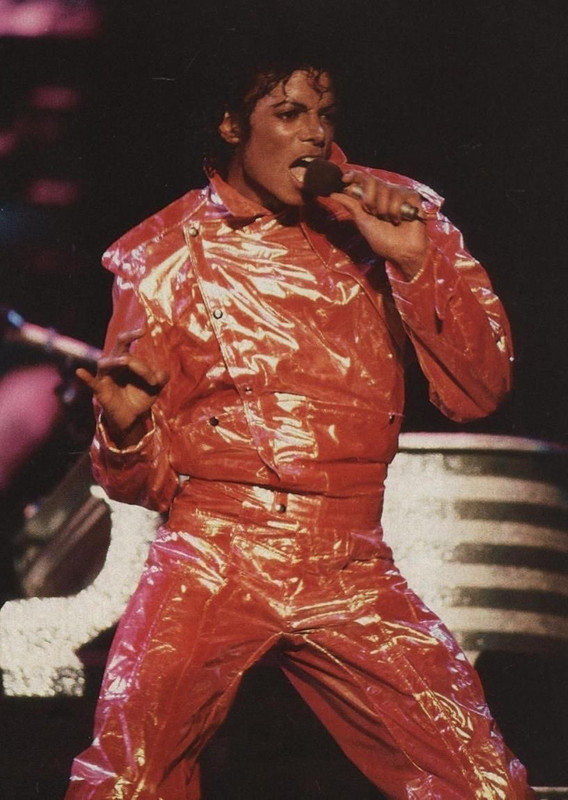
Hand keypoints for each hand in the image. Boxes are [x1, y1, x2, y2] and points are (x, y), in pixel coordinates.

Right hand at [76, 328, 168, 446]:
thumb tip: (160, 374)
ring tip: (125, 361)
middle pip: (119, 346)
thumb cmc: (140, 397)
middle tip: (141, 331)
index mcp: (128, 360)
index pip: (136, 357)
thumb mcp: (154, 388)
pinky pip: (91, 382)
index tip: (156, 382)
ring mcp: (106, 377)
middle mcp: (115, 364)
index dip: (146, 370)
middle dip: (128, 337)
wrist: (132, 417)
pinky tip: (79, 372)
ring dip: (115, 361)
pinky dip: (85, 377)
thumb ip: (161, 378)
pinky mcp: (100, 391)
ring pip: (105, 363)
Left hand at [330, 170, 429, 278]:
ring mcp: (399, 193)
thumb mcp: (363, 222)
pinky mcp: (412, 196)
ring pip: (385, 189)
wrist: (401, 252)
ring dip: (384, 210)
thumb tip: (333, 194)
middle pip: (371, 181)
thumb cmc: (384, 241)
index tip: (344, 179)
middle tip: (374, 214)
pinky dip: (396, 211)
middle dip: (369, 200)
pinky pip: (398, 195)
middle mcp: (385, 192)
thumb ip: (351, 206)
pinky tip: (400, 220)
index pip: (363, 179)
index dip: (354, 176)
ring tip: (390, 221)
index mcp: (373, 198)